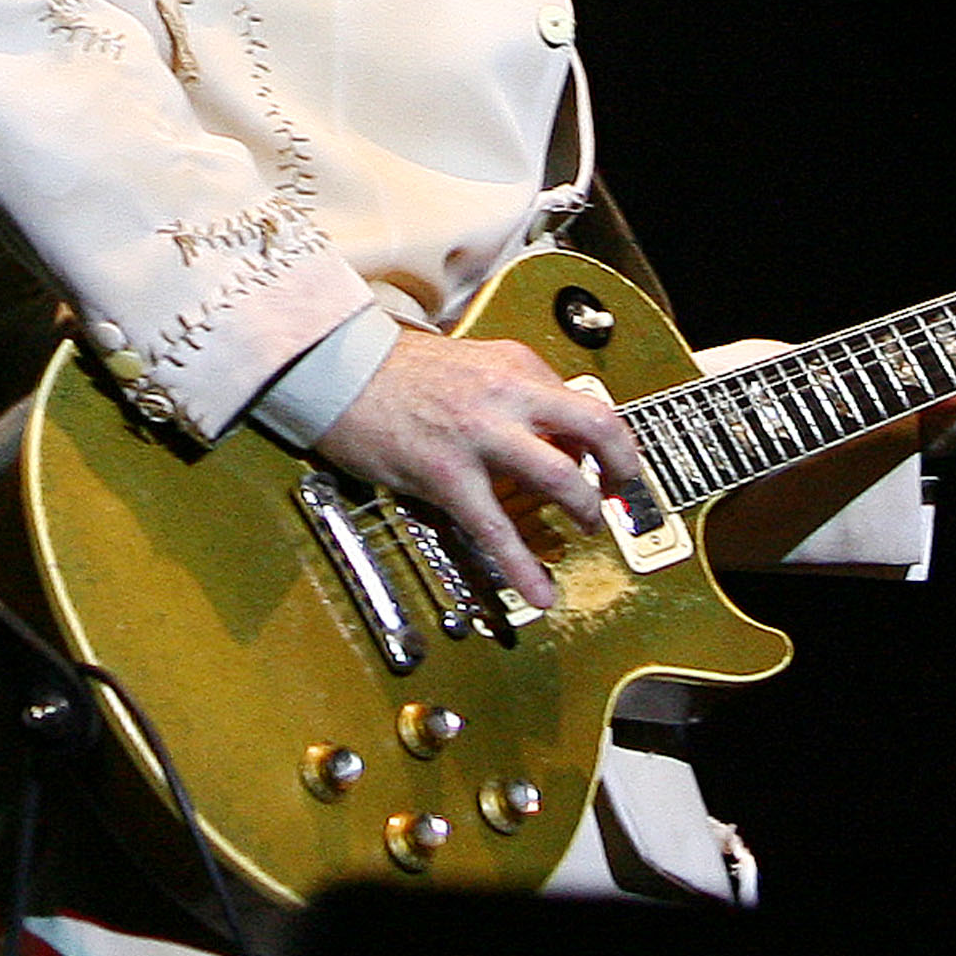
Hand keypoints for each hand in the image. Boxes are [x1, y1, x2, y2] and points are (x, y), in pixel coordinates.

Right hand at [309, 328, 644, 607]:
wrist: (333, 369)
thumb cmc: (390, 370)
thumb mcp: (468, 363)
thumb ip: (510, 392)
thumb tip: (546, 432)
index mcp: (513, 365)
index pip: (581, 402)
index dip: (602, 440)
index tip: (607, 460)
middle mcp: (505, 394)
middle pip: (597, 427)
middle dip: (622, 468)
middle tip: (617, 494)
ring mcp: (478, 434)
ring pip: (559, 475)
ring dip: (582, 509)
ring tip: (584, 529)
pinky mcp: (446, 473)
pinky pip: (496, 528)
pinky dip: (523, 567)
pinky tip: (539, 592)